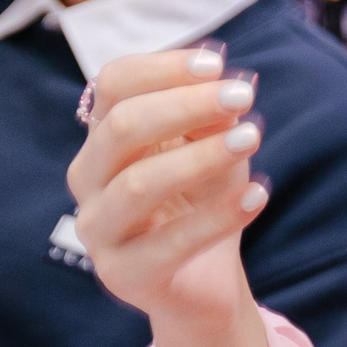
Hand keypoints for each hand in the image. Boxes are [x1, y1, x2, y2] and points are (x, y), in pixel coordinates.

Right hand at [68, 46, 273, 346]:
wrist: (203, 282)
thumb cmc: (202, 201)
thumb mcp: (213, 148)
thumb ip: (212, 117)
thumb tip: (226, 82)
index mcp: (102, 137)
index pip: (114, 83)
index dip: (164, 67)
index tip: (219, 64)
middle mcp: (88, 179)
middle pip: (120, 126)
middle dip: (185, 105)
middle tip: (243, 97)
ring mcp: (98, 230)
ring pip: (137, 184)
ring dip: (200, 156)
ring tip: (252, 139)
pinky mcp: (123, 275)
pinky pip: (168, 244)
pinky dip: (217, 217)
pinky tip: (258, 196)